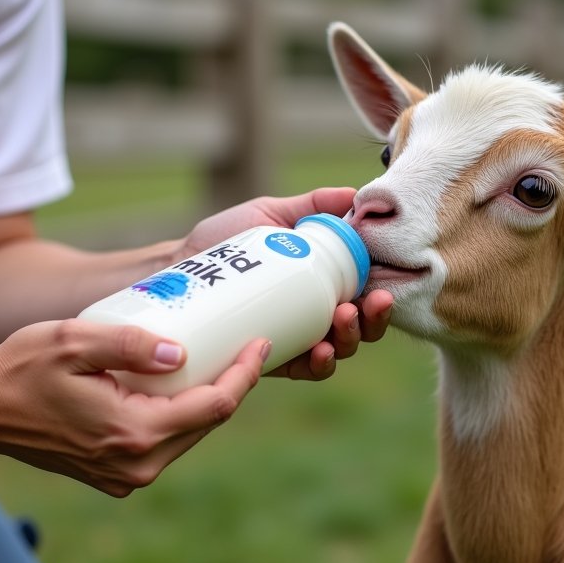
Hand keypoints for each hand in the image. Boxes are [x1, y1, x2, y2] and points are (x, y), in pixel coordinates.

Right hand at [0, 319, 268, 496]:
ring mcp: (124, 476)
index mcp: (132, 433)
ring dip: (205, 399)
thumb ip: (130, 344)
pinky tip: (183, 384)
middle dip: (232, 384)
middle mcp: (135, 465)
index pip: (213, 406)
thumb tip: (181, 353)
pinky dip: (178, 414)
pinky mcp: (114, 476)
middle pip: (207, 422)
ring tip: (220, 357)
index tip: (261, 342)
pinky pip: (164, 443)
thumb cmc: (21, 368)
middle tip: (246, 343)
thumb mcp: (74, 340)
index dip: (244, 374)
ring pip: (188, 434)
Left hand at [183, 187, 393, 380]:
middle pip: (362, 325)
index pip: (367, 290)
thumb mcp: (271, 214)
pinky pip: (308, 369)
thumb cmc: (225, 241)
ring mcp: (298, 336)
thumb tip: (355, 193)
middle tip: (364, 304)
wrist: (179, 267)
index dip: (382, 293)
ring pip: (340, 348)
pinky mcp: (274, 358)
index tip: (383, 285)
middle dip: (373, 320)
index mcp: (325, 280)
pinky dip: (321, 364)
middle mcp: (318, 312)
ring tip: (342, 318)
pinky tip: (320, 351)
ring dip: (351, 338)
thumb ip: (311, 205)